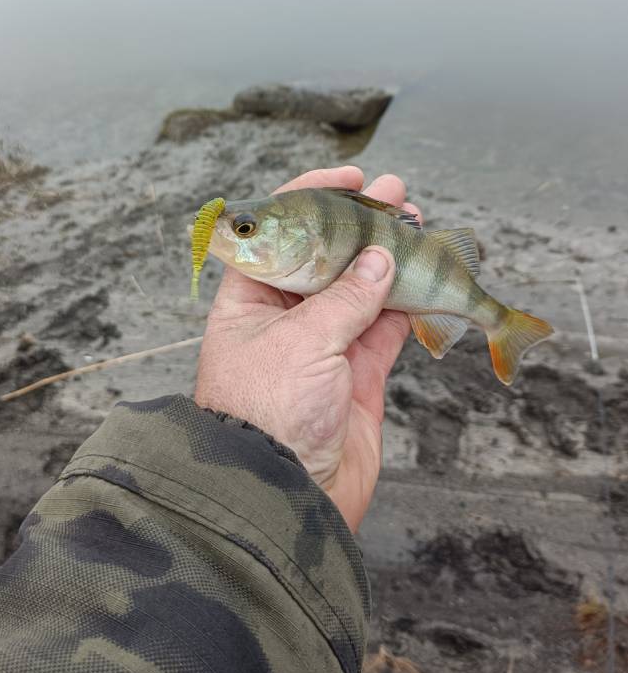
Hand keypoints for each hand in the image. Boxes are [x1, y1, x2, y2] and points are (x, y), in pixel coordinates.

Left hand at [194, 166, 419, 531]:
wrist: (284, 495)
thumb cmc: (267, 414)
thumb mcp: (302, 341)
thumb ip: (348, 297)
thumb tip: (382, 259)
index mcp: (251, 298)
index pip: (279, 232)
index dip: (311, 198)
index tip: (350, 177)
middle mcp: (286, 317)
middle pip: (327, 257)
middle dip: (360, 224)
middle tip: (398, 195)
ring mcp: (324, 345)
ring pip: (361, 289)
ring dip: (389, 258)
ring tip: (417, 224)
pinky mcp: (356, 374)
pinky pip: (385, 328)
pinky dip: (405, 303)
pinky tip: (420, 275)